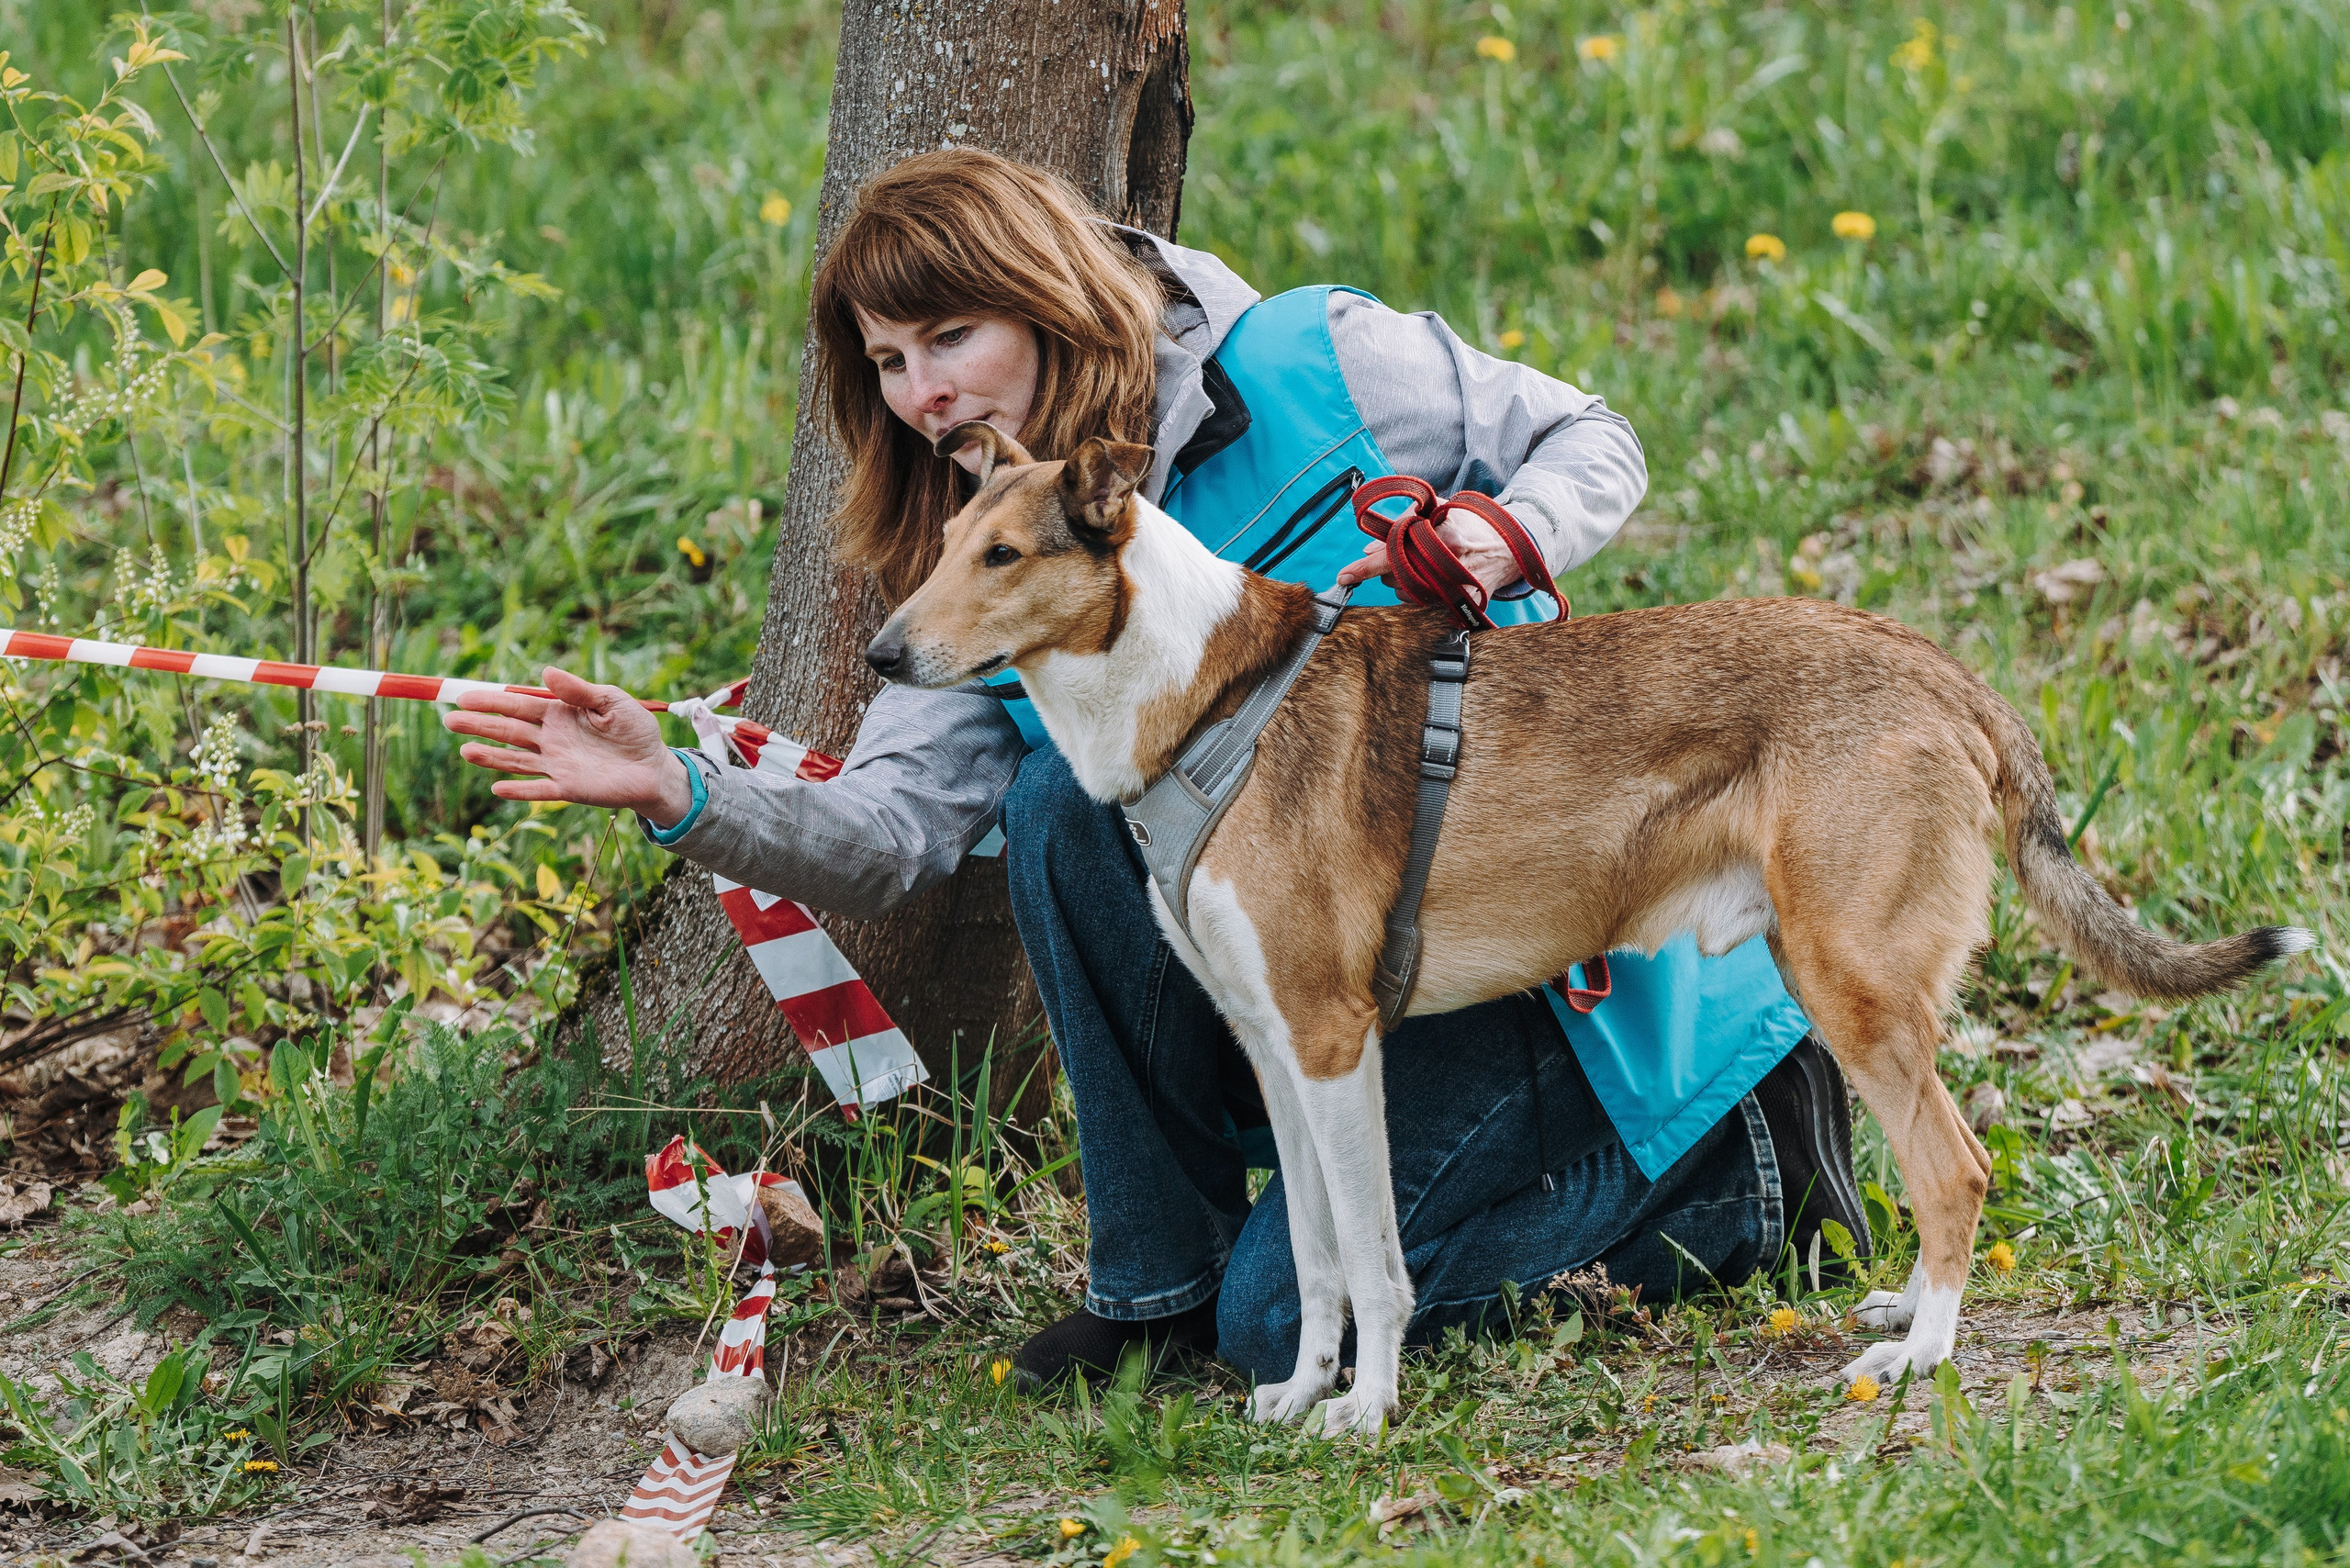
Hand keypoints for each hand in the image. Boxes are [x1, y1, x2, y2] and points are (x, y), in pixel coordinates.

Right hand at [442, 666, 696, 825]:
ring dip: (491, 756)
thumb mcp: (612, 702)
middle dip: (480, 725)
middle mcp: (552, 739)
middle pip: (509, 731)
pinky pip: (540, 789)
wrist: (655, 767)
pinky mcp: (569, 788)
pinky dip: (520, 790)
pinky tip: (497, 788)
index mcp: (559, 713)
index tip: (463, 697)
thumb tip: (546, 672)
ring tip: (465, 752)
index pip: (519, 705)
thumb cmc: (634, 730)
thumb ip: (579, 690)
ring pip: (517, 760)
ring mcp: (557, 764)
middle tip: (449, 720)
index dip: (492, 701)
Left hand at [1336, 507, 1522, 596]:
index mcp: (1441, 537)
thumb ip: (1402, 522)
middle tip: (1410, 555)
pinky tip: (1434, 581)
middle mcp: (1447, 565)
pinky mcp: (1459, 606)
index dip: (1365, 567)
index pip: (1393, 555)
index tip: (1343, 577)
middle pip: (1395, 578)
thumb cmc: (1469, 525)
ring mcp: (1454, 589)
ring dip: (1405, 582)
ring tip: (1427, 565)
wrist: (1507, 548)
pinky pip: (1421, 607)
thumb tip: (1369, 549)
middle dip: (1391, 568)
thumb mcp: (1438, 509)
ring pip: (1405, 595)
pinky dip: (1419, 595)